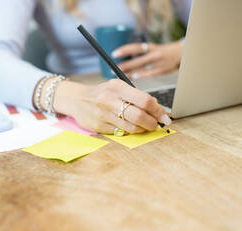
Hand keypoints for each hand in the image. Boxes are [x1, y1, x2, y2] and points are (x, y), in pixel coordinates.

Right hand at [52, 79, 171, 133]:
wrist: (76, 99)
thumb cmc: (102, 93)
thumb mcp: (117, 87)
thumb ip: (136, 95)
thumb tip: (156, 106)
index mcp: (117, 87)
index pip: (144, 100)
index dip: (158, 110)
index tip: (164, 116)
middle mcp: (109, 100)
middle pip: (139, 115)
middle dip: (152, 123)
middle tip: (157, 125)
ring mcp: (102, 114)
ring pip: (131, 127)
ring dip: (142, 128)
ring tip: (145, 126)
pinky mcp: (98, 126)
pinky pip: (120, 132)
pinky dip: (128, 131)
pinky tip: (129, 126)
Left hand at [112, 40, 183, 79]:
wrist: (179, 53)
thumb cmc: (161, 51)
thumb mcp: (152, 48)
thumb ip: (141, 52)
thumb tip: (124, 57)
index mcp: (151, 47)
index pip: (136, 47)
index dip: (125, 50)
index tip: (114, 53)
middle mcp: (155, 54)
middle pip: (137, 60)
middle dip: (125, 65)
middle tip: (112, 68)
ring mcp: (158, 63)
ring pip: (142, 68)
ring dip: (130, 72)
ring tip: (120, 74)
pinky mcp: (161, 71)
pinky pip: (149, 74)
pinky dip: (141, 75)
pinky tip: (133, 77)